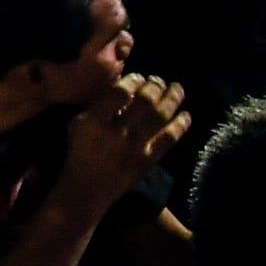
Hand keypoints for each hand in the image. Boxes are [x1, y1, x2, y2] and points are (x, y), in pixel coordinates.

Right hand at [63, 72, 186, 196]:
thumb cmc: (80, 152)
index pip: (119, 93)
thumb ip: (97, 106)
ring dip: (172, 99)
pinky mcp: (149, 159)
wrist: (89, 188)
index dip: (133, 80)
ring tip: (178, 88)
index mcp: (94, 120)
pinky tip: (187, 115)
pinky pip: (169, 138)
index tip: (139, 76)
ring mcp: (135, 146)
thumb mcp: (78, 125)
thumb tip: (122, 88)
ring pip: (159, 116)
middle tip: (159, 80)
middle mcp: (117, 131)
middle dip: (155, 86)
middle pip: (143, 102)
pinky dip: (180, 125)